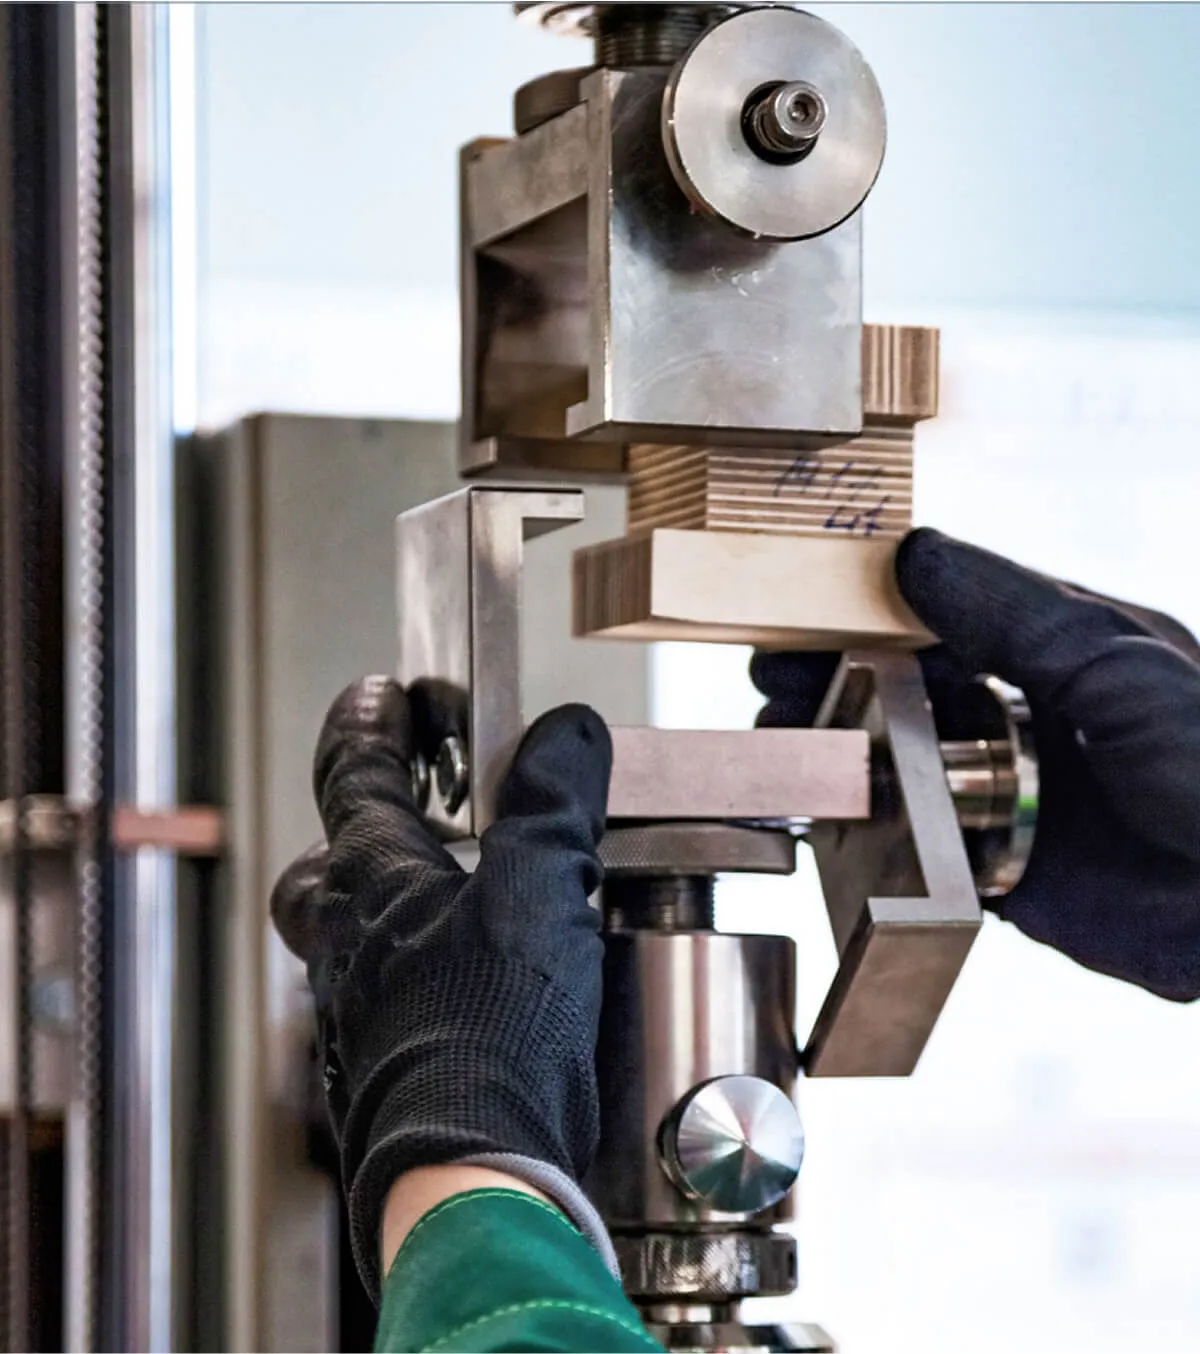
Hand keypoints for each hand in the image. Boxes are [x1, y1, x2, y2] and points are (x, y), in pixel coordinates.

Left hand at [270, 677, 613, 1298]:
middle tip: (405, 809)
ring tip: (461, 894)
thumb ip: (552, 802)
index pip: (353, 779)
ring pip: (353, 937)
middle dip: (355, 828)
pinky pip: (388, 997)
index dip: (367, 728)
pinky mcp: (386, 1066)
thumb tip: (566, 732)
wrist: (471, 1171)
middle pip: (324, 868)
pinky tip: (477, 983)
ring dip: (393, 904)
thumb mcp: (538, 889)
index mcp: (373, 884)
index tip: (379, 695)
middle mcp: (350, 945)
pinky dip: (423, 973)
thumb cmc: (490, 1033)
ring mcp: (359, 1011)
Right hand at [752, 528, 1199, 1001]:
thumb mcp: (1114, 661)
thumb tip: (915, 553)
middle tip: (774, 679)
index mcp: (1061, 651)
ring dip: (842, 752)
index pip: (943, 615)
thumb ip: (1011, 613)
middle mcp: (1030, 719)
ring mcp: (1013, 797)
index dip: (868, 610)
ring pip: (904, 766)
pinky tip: (823, 817)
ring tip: (782, 741)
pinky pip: (922, 849)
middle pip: (910, 689)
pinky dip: (870, 835)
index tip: (802, 607)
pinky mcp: (1007, 875)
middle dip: (838, 679)